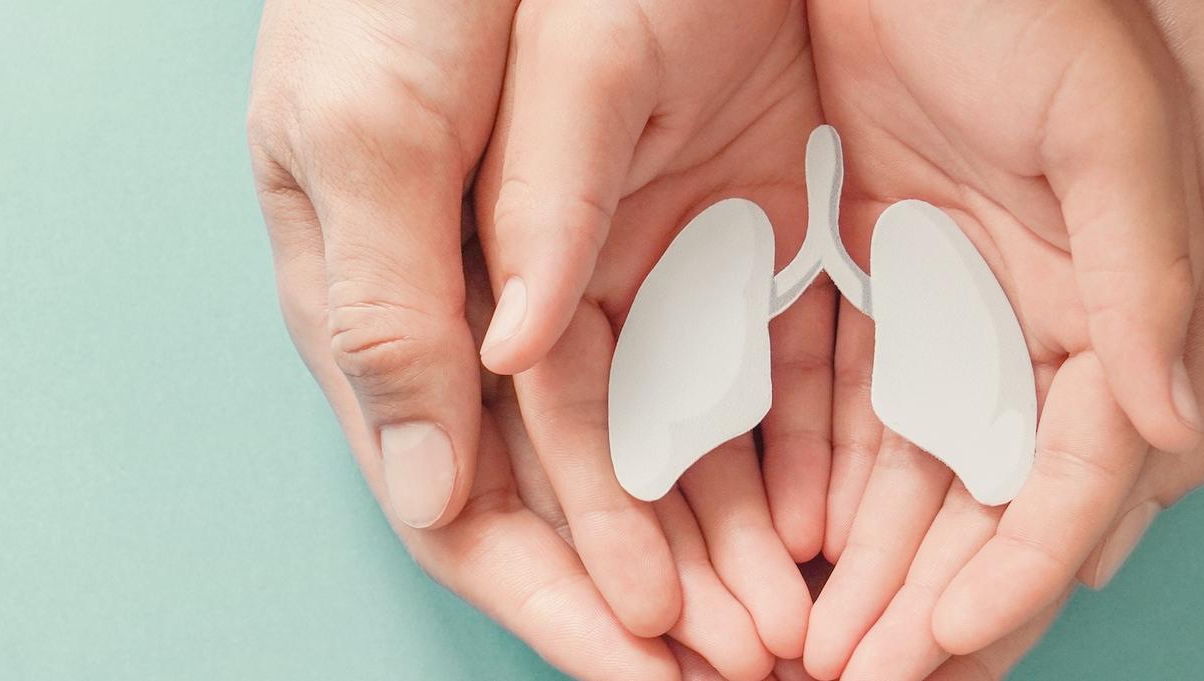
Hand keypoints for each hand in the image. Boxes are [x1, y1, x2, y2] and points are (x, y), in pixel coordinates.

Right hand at [249, 0, 818, 675]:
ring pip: (676, 442)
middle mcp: (508, 310)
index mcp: (403, 306)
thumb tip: (438, 472)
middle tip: (752, 668)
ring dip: (730, 541)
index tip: (647, 663)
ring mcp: (614, 268)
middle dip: (664, 594)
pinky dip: (785, 436)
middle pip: (588, 495)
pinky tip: (827, 509)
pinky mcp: (710, 215)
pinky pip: (750, 350)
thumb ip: (397, 297)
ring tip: (799, 625)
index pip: (475, 494)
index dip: (563, 591)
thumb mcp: (375, 128)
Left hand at [802, 0, 1203, 677]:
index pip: (1079, 469)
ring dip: (877, 567)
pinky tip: (790, 547)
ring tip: (823, 654)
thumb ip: (1148, 267)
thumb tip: (1169, 423)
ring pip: (921, 472)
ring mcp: (958, 307)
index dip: (1018, 565)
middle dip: (937, 600)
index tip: (947, 642)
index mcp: (1127, 299)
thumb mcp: (1107, 119)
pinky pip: (854, 407)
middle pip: (998, 498)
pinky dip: (826, 482)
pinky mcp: (877, 280)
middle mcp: (1048, 322)